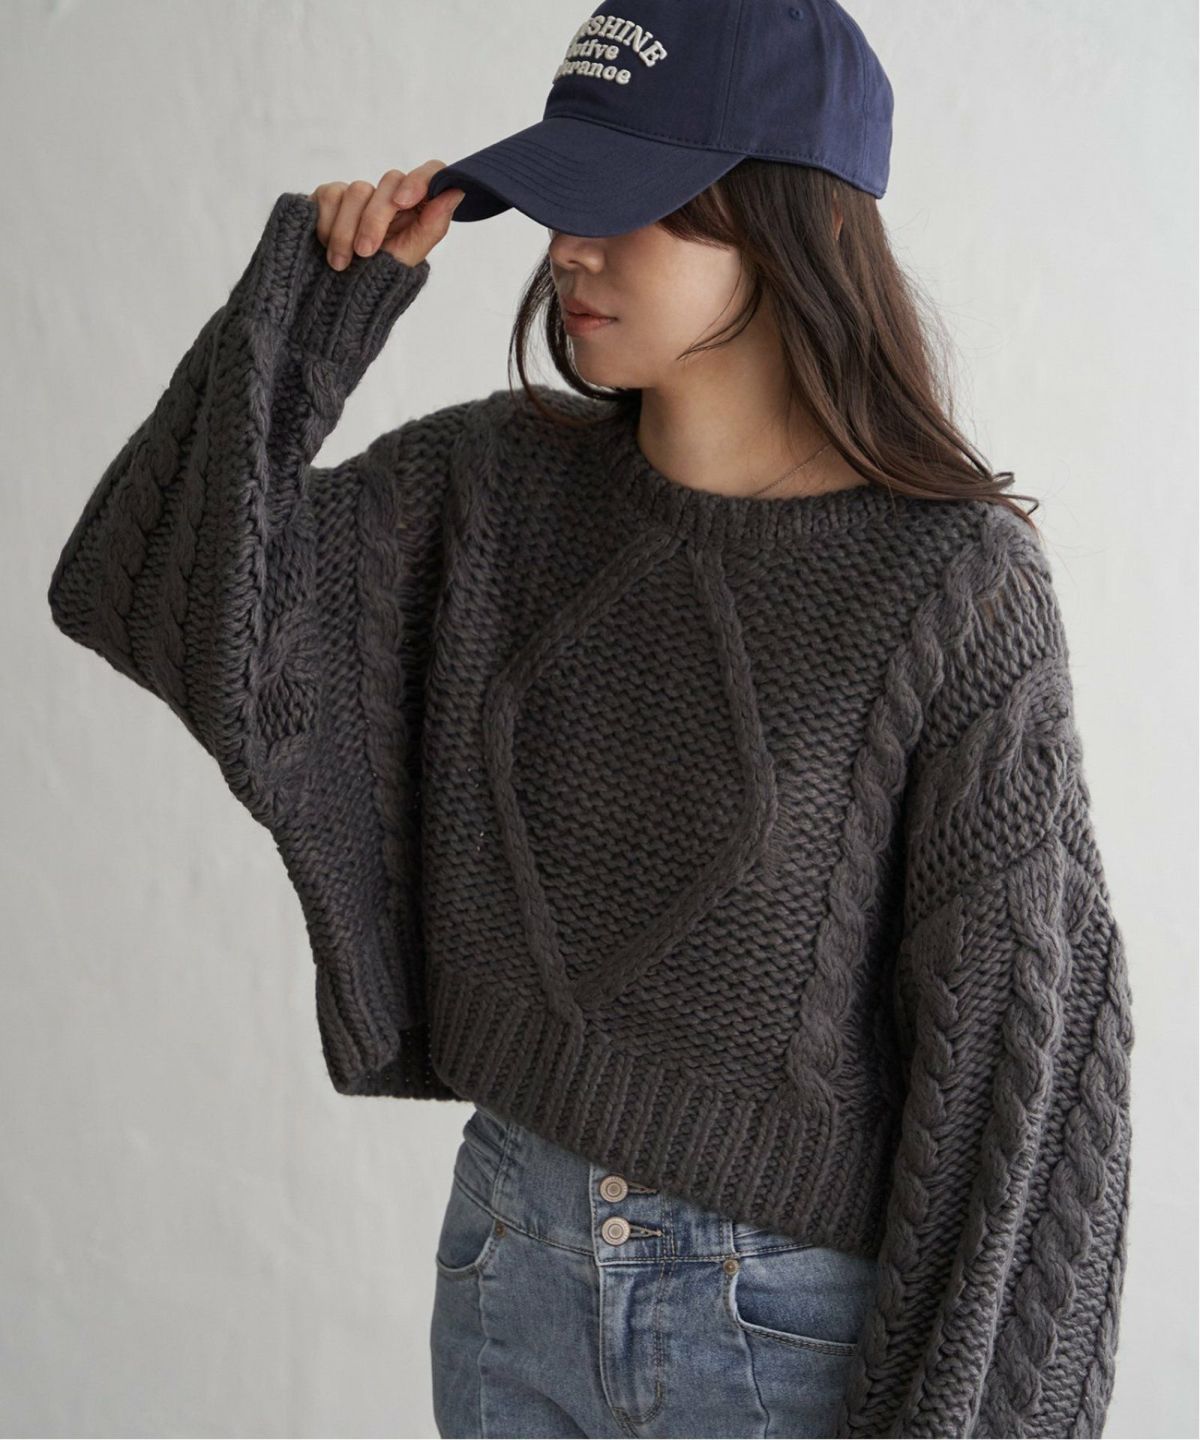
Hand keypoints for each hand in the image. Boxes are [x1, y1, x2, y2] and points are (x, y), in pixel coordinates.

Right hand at [308, 162, 464, 270]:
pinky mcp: (332, 197)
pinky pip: (331, 195)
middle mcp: (391, 197)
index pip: (431, 174)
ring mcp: (361, 196)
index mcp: (417, 210)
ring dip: (346, 231)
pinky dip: (328, 225)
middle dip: (375, 219)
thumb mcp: (407, 259)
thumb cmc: (376, 281)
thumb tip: (456, 191)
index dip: (420, 180)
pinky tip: (326, 247)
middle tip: (365, 252)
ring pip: (358, 190)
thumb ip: (432, 225)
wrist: (336, 296)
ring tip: (341, 263)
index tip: (403, 202)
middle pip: (391, 181)